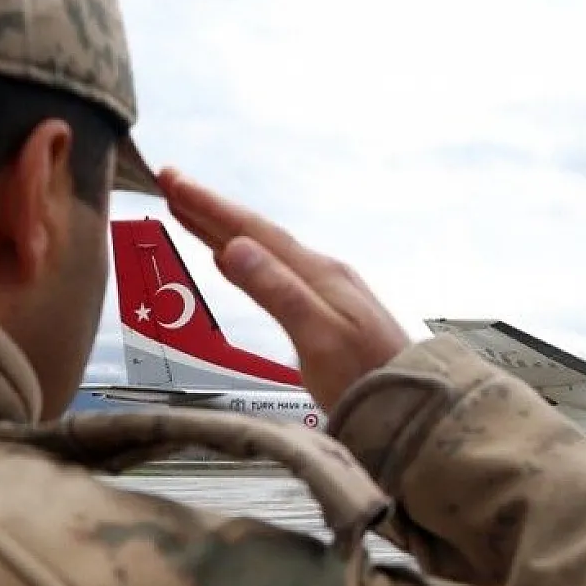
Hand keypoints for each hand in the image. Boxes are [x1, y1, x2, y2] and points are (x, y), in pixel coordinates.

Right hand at [155, 168, 410, 411]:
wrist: (416, 406)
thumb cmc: (368, 380)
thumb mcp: (318, 338)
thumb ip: (277, 292)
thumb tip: (233, 248)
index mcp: (317, 274)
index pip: (253, 231)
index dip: (210, 206)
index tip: (172, 180)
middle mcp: (322, 274)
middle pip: (256, 234)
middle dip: (211, 208)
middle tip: (170, 181)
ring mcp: (326, 290)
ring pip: (263, 250)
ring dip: (223, 229)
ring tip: (190, 211)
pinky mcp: (326, 310)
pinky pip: (274, 270)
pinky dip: (244, 258)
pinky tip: (233, 259)